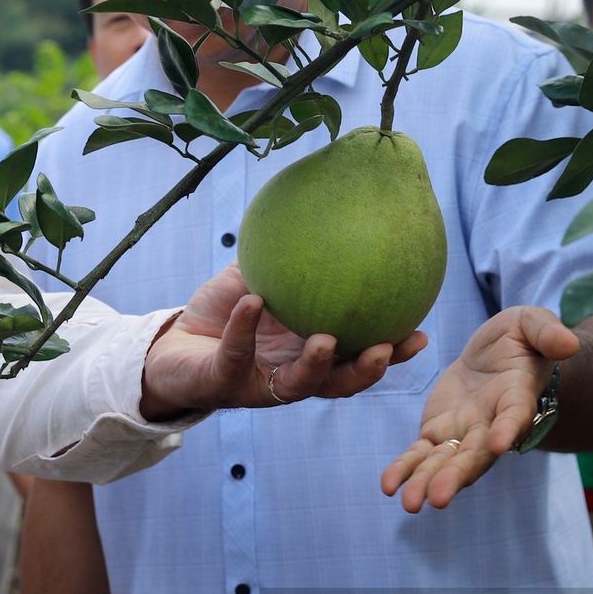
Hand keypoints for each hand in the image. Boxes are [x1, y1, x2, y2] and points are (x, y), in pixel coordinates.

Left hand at [140, 266, 426, 420]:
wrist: (172, 347)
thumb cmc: (224, 312)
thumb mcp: (258, 280)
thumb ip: (289, 257)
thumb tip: (319, 208)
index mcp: (309, 354)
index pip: (358, 357)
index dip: (391, 351)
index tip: (420, 333)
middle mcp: (292, 375)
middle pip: (341, 382)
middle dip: (368, 369)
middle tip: (387, 346)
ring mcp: (259, 383)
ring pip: (297, 385)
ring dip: (315, 365)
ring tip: (326, 340)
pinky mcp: (224, 382)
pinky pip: (236, 354)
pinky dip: (244, 329)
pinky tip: (252, 301)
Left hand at [381, 306, 579, 512]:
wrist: (496, 352)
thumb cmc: (520, 338)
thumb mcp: (533, 324)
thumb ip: (548, 333)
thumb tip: (570, 342)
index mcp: (517, 398)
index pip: (515, 416)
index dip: (508, 428)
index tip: (500, 443)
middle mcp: (491, 425)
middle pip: (475, 455)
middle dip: (456, 476)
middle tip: (437, 498)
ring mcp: (464, 433)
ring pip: (445, 461)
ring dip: (427, 482)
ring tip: (410, 503)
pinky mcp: (438, 431)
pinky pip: (420, 453)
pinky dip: (405, 468)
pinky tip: (388, 486)